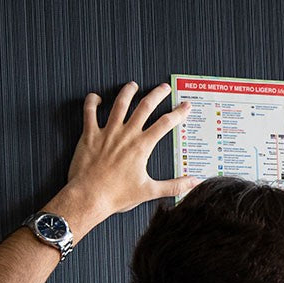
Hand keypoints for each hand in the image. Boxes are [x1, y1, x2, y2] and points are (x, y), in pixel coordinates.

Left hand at [64, 82, 198, 221]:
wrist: (89, 197)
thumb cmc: (117, 196)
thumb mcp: (149, 191)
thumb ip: (173, 186)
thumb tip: (194, 183)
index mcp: (141, 146)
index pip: (165, 123)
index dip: (178, 113)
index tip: (185, 105)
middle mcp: (126, 134)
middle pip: (145, 106)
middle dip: (157, 94)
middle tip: (164, 88)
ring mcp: (107, 132)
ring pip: (120, 103)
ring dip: (128, 91)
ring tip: (133, 85)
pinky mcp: (90, 134)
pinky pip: (89, 111)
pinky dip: (92, 101)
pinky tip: (96, 97)